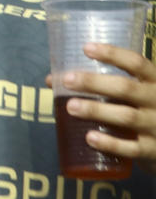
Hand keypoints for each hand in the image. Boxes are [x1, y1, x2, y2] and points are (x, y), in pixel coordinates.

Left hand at [56, 44, 155, 168]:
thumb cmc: (145, 109)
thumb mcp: (136, 92)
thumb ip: (103, 84)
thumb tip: (54, 79)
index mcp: (154, 81)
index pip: (137, 63)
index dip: (113, 54)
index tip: (86, 48)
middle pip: (126, 88)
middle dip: (95, 83)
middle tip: (67, 80)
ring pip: (126, 116)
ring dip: (96, 110)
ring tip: (71, 106)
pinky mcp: (152, 149)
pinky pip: (131, 148)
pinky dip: (111, 144)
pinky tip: (90, 138)